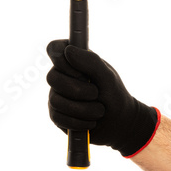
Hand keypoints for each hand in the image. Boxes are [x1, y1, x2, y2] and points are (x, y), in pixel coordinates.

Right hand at [46, 39, 160, 157]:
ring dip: (83, 109)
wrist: (118, 122)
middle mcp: (61, 75)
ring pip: (56, 100)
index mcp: (73, 59)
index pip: (54, 48)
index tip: (78, 70)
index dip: (60, 57)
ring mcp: (56, 94)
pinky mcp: (56, 114)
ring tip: (99, 111)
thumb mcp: (107, 76)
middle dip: (77, 89)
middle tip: (96, 93)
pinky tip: (90, 122)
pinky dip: (78, 122)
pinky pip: (58, 118)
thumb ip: (91, 61)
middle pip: (52, 77)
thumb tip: (68, 51)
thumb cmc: (113, 94)